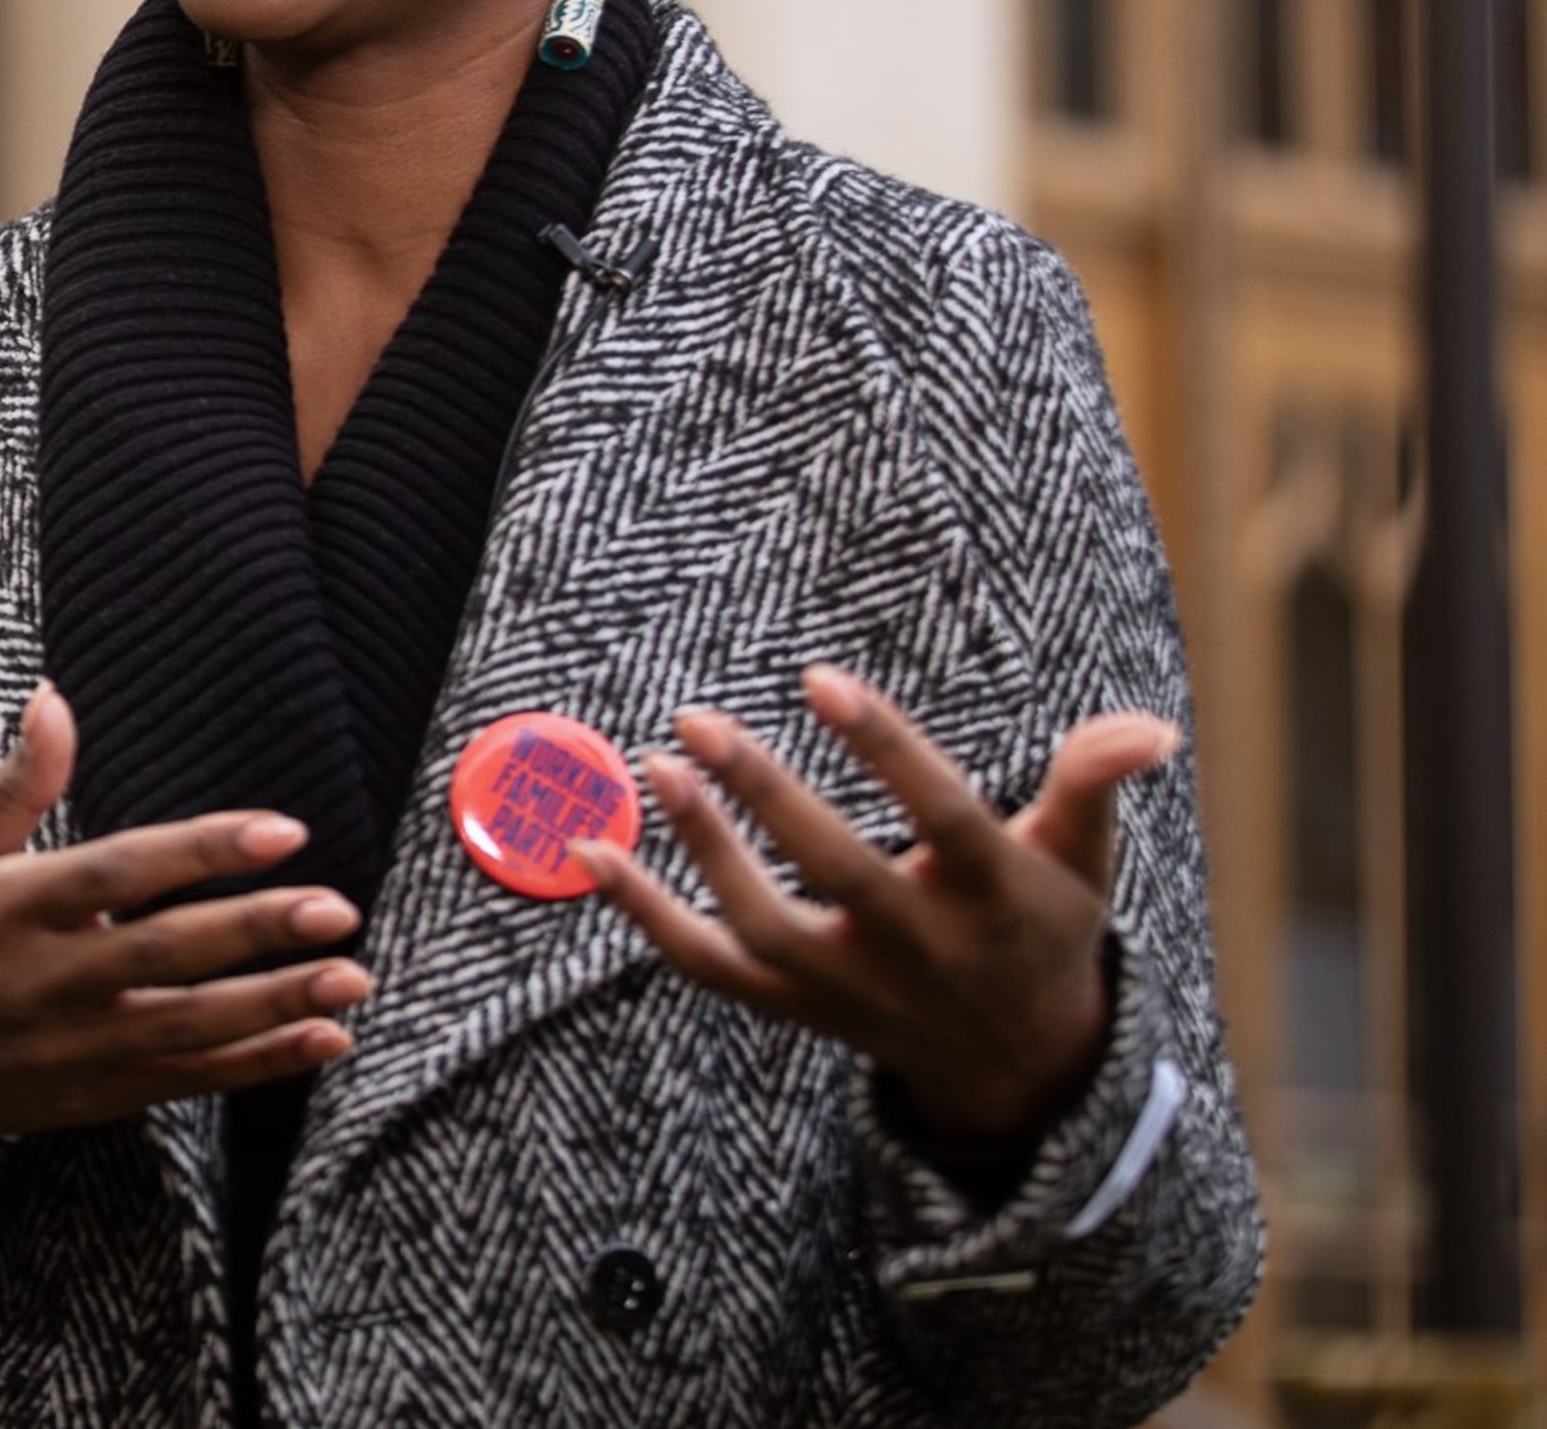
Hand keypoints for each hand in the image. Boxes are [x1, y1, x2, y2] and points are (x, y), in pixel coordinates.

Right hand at [0, 683, 372, 1157]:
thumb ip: (17, 783)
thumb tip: (54, 697)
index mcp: (8, 908)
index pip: (120, 872)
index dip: (202, 850)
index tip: (281, 830)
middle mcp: (46, 980)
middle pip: (167, 954)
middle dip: (258, 933)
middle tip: (338, 909)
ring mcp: (76, 1046)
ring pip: (192, 1026)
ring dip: (277, 1004)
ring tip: (350, 978)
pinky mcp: (98, 1094)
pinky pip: (191, 1080)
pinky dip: (260, 1064)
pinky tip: (322, 1041)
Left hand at [577, 663, 1179, 1150]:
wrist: (1012, 1062)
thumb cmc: (1038, 922)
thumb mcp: (1078, 858)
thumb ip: (1092, 783)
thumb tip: (1151, 727)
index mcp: (995, 898)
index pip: (939, 817)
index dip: (884, 748)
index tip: (820, 677)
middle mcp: (919, 952)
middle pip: (836, 874)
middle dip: (765, 796)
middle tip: (697, 718)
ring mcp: (850, 989)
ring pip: (762, 929)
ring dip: (699, 851)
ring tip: (655, 763)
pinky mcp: (793, 1007)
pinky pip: (705, 966)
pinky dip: (641, 915)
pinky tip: (587, 848)